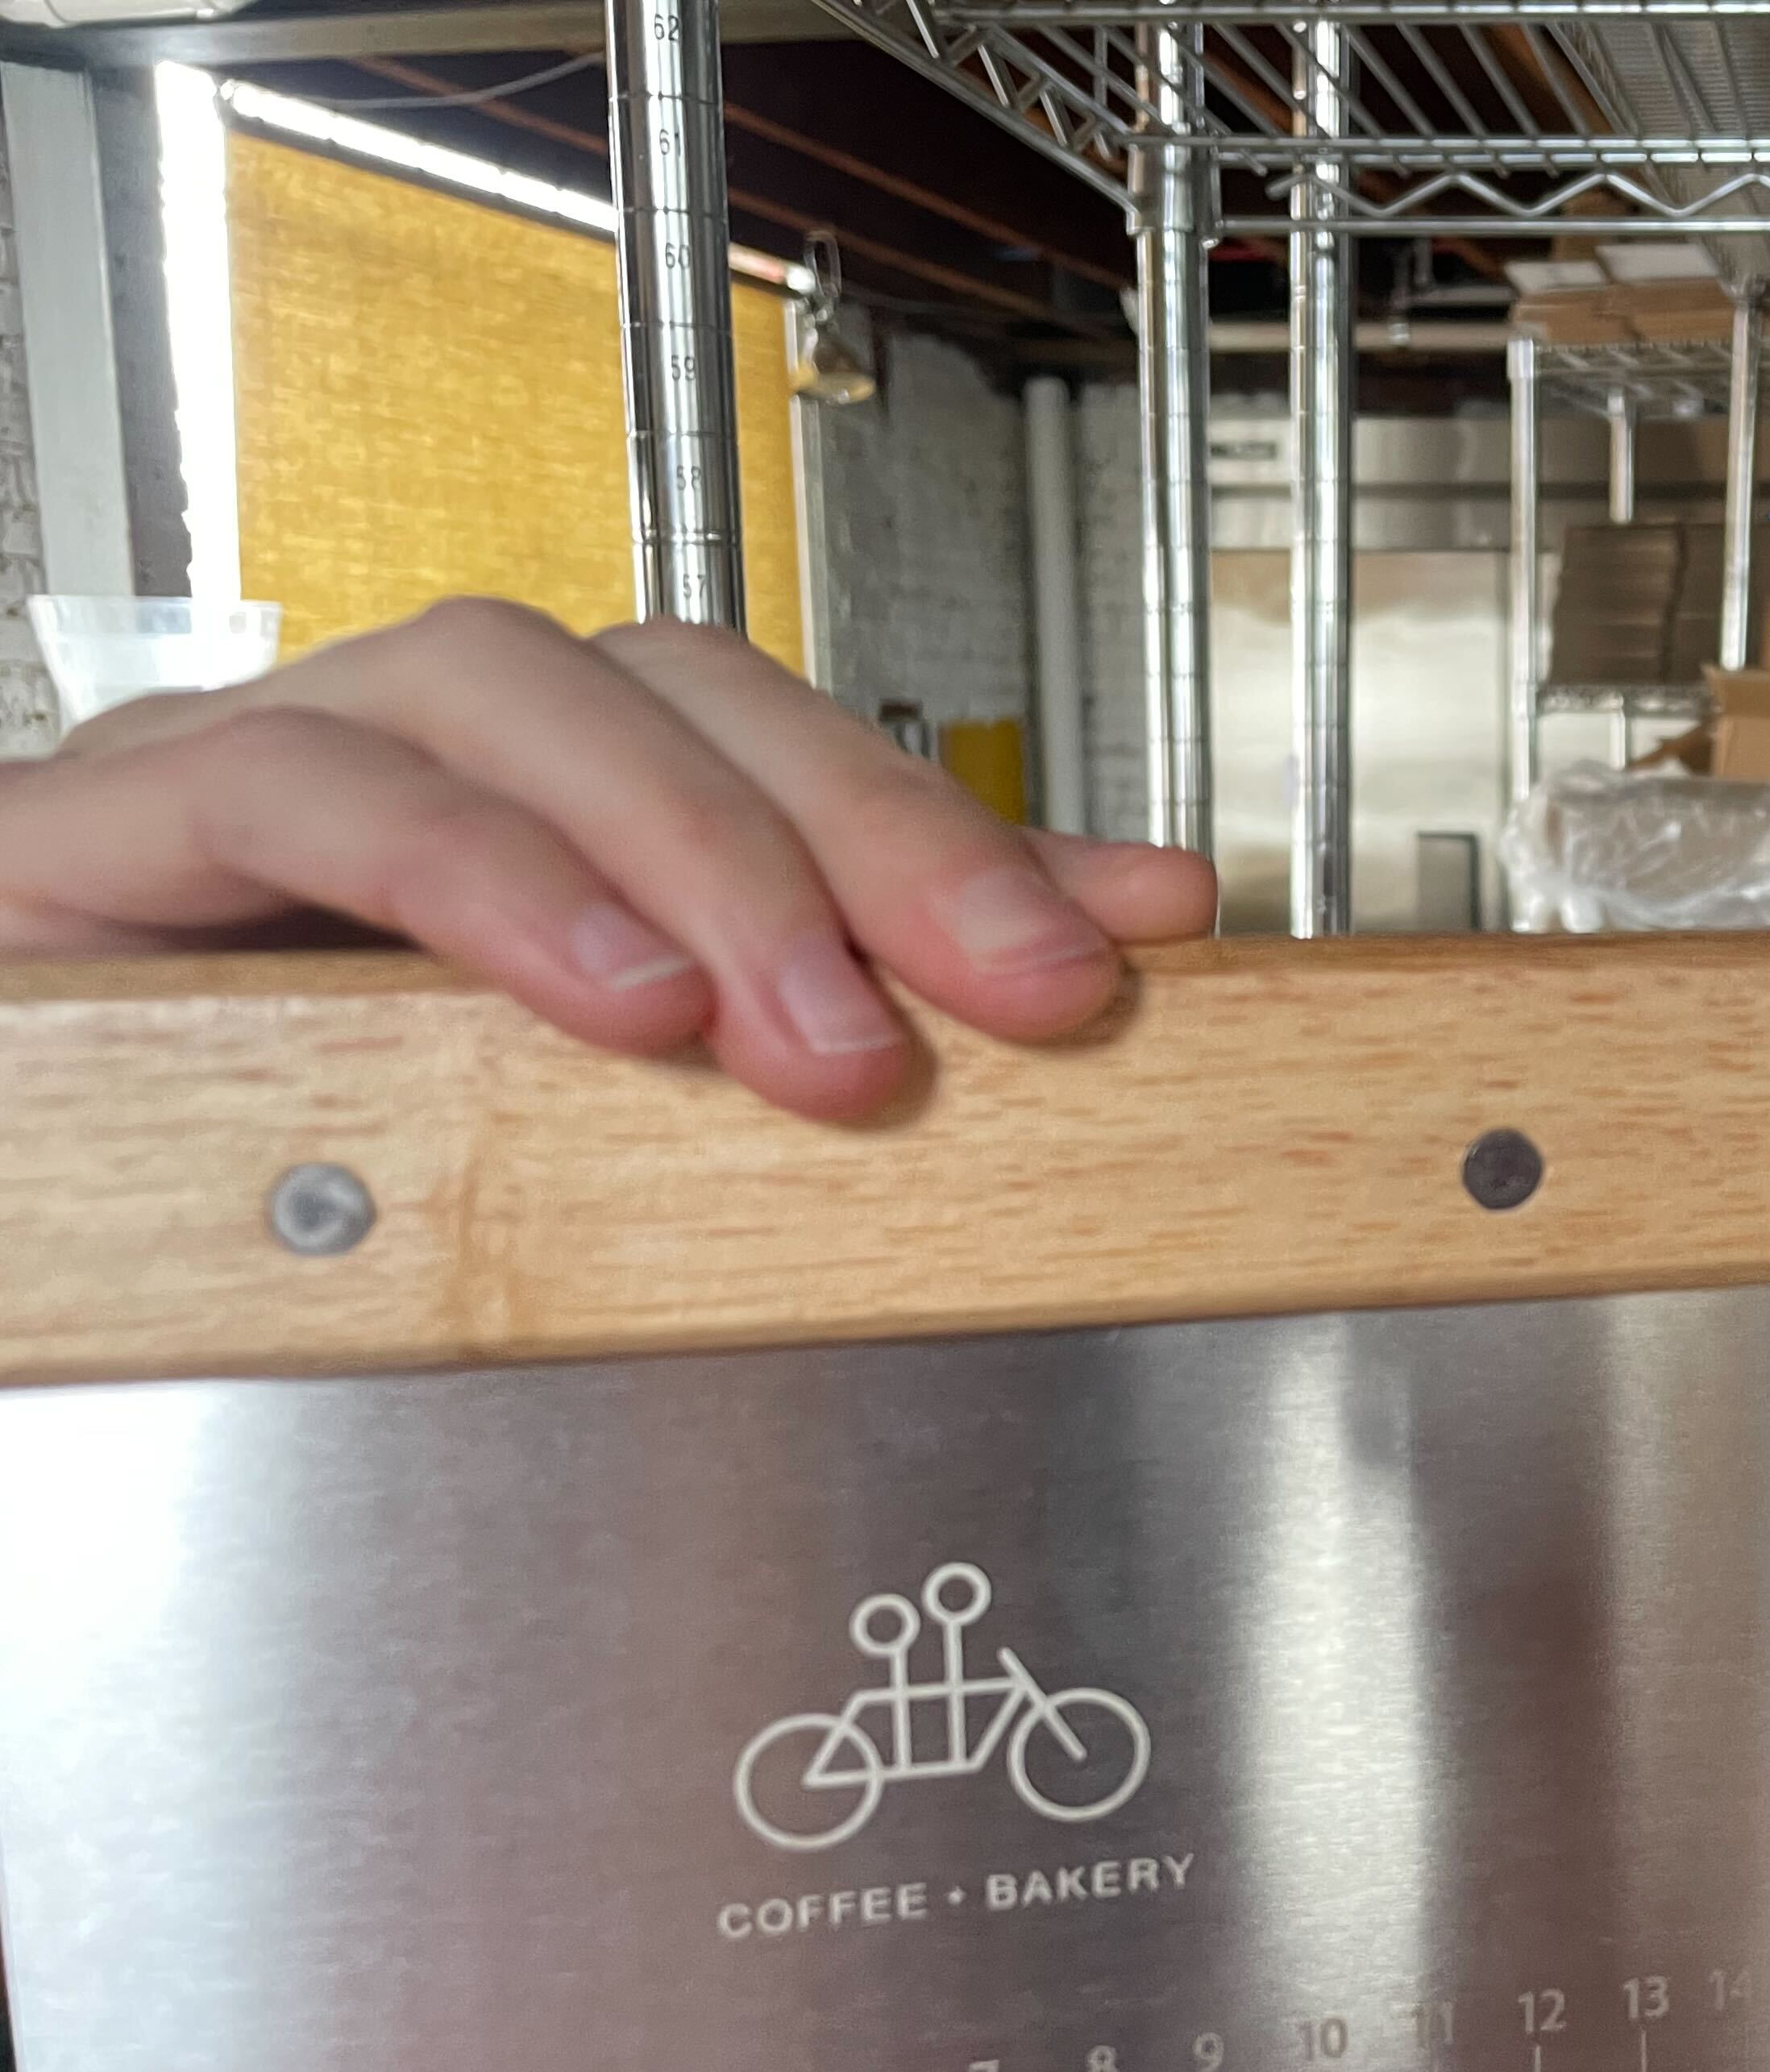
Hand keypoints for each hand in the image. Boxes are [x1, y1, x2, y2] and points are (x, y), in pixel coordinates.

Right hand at [0, 598, 1216, 1119]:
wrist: (23, 1154)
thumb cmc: (300, 1114)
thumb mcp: (606, 1075)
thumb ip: (852, 984)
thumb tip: (1123, 922)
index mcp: (537, 792)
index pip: (779, 740)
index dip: (960, 823)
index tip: (1130, 934)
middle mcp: (418, 743)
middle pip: (673, 690)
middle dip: (867, 836)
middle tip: (1015, 997)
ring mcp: (261, 762)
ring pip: (503, 690)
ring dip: (691, 852)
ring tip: (811, 1035)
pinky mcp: (112, 831)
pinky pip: (301, 792)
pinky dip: (479, 878)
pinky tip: (603, 993)